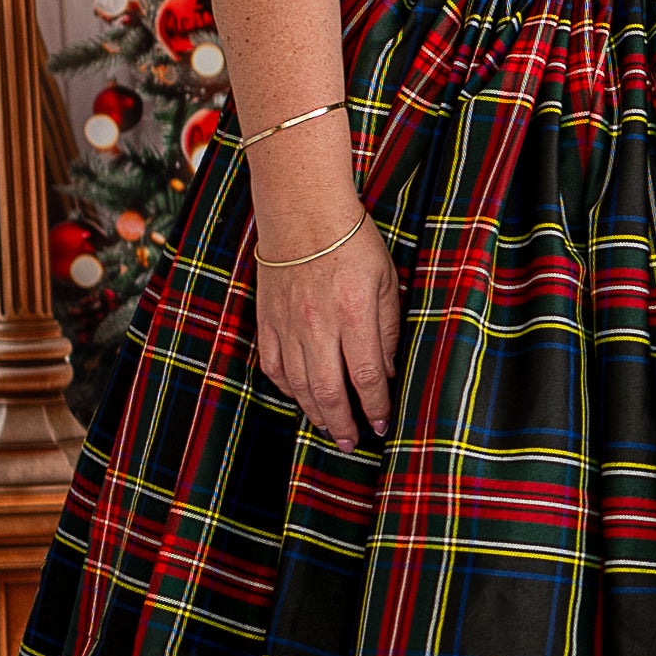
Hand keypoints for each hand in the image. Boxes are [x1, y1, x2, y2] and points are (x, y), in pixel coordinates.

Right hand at [253, 212, 401, 448]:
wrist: (302, 213)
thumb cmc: (352, 242)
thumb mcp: (386, 281)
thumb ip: (387, 329)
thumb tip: (386, 372)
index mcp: (353, 314)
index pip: (365, 377)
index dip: (374, 407)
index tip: (382, 423)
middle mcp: (318, 325)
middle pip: (328, 390)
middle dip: (342, 423)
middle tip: (350, 442)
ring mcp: (288, 325)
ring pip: (299, 384)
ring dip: (315, 412)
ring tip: (328, 428)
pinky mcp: (268, 320)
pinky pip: (274, 366)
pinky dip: (286, 388)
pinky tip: (300, 397)